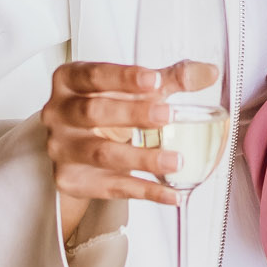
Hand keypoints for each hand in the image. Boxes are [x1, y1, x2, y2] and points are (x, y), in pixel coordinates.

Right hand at [43, 60, 216, 209]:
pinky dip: (145, 191)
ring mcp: (62, 149)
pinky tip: (171, 192)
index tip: (154, 80)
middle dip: (132, 115)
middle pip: (93, 112)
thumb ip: (170, 79)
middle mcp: (58, 113)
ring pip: (102, 154)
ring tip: (176, 160)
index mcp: (70, 80)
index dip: (123, 78)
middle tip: (166, 115)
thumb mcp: (134, 89)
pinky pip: (111, 187)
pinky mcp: (72, 179)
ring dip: (142, 158)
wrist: (80, 144)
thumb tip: (208, 73)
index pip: (94, 75)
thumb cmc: (107, 107)